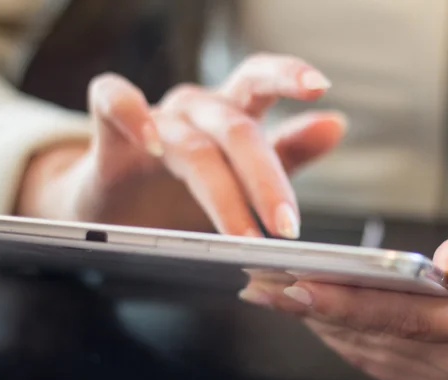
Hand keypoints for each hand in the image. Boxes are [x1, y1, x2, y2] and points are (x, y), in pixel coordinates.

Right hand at [17, 53, 345, 234]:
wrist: (122, 214)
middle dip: (265, 181)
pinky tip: (149, 141)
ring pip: (192, 144)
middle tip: (286, 228)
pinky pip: (114, 101)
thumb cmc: (187, 194)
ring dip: (221, 192)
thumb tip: (336, 123)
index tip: (320, 88)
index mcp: (232, 116)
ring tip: (241, 235)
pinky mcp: (110, 136)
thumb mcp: (247, 178)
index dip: (289, 76)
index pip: (262, 82)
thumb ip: (289, 153)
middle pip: (236, 129)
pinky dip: (132, 114)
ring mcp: (156, 122)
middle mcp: (198, 111)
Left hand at [240, 198, 447, 379]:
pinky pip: (371, 357)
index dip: (351, 302)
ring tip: (271, 293)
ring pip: (366, 349)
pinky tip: (305, 311)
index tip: (299, 284)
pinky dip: (334, 332)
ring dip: (315, 321)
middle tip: (263, 285)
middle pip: (378, 335)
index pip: (410, 316)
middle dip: (315, 309)